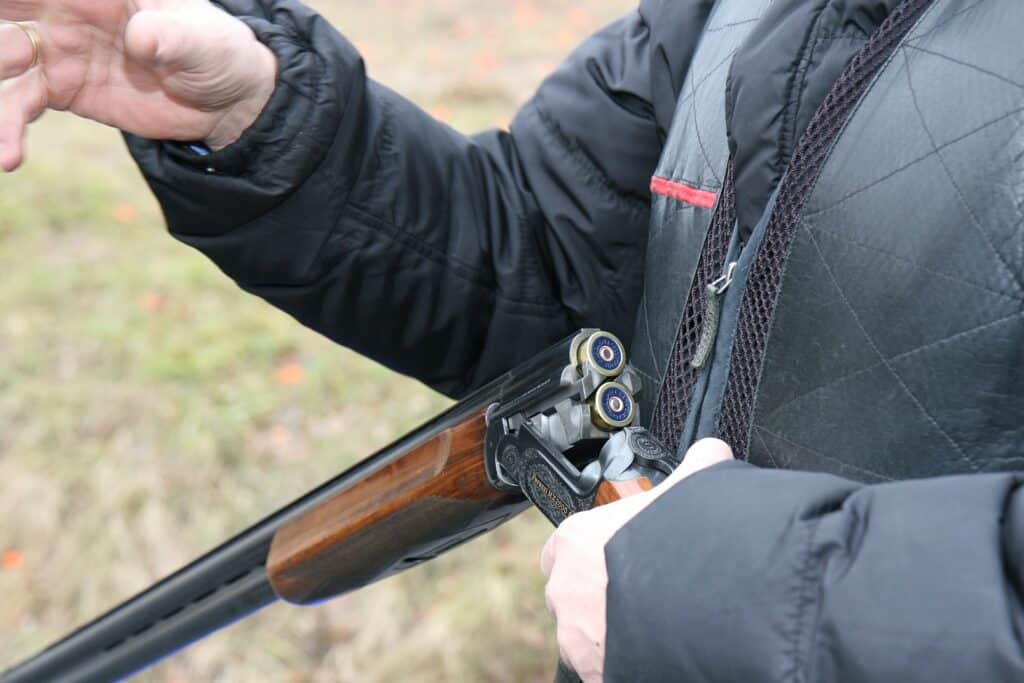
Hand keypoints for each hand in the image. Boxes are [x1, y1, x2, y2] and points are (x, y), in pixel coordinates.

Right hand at [0, 0, 277, 170]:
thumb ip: (174, 37)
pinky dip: (8, 129)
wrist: (224, 101)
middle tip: (0, 59)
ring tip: (3, 137)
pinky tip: (9, 158)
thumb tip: (142, 38)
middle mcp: (65, 9)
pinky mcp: (61, 90)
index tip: (7, 12)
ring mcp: (58, 49)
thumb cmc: (216, 52)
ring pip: (4, 59)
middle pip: (8, 9)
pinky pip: (21, 104)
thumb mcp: (205, 42)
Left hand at [540, 438, 734, 681]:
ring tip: (651, 623)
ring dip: (608, 630)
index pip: (564, 545)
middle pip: (572, 591)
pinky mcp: (591, 672)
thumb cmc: (686, 546)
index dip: (590, 550)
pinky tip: (653, 646)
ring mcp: (574, 634)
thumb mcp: (692, 490)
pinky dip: (620, 660)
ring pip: (582, 633)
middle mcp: (565, 587)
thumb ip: (695, 467)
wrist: (699, 612)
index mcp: (575, 540)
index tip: (616, 555)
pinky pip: (599, 666)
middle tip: (641, 591)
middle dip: (600, 593)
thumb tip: (712, 450)